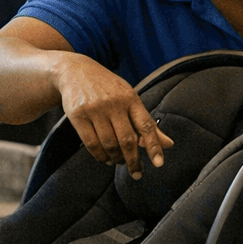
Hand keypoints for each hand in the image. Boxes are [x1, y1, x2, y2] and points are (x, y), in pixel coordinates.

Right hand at [56, 56, 173, 178]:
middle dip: (133, 160)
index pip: (146, 125)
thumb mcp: (129, 97)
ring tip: (118, 161)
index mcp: (130, 98)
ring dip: (115, 158)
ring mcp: (95, 109)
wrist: (74, 70)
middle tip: (136, 172)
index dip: (154, 146)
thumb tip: (168, 144)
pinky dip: (100, 155)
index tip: (158, 163)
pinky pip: (91, 143)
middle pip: (127, 139)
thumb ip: (146, 122)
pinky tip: (105, 158)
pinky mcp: (78, 115)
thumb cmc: (107, 87)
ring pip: (109, 144)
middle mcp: (113, 103)